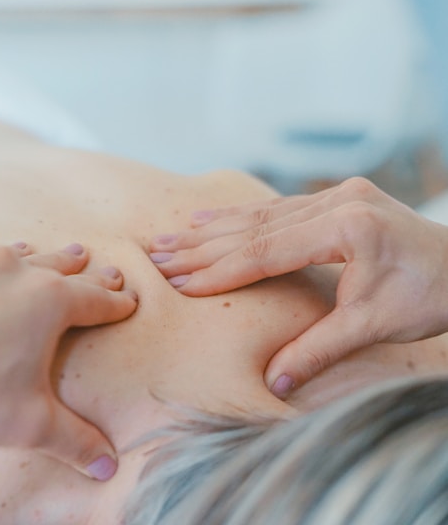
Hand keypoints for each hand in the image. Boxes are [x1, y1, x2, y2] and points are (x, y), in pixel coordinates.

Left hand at [0, 242, 137, 479]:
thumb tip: (107, 466)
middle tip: (110, 271)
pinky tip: (4, 262)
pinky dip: (5, 261)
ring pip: (30, 254)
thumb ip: (75, 441)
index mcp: (52, 302)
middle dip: (92, 274)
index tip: (130, 301)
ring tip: (71, 254)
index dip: (118, 303)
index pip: (98, 300)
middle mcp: (23, 271)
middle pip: (69, 269)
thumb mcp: (29, 424)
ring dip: (52, 259)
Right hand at [149, 177, 447, 395]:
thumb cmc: (431, 294)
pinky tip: (212, 218)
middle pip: (255, 228)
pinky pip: (279, 208)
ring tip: (172, 235)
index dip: (219, 270)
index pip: (265, 252)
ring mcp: (338, 196)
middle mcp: (338, 202)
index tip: (180, 281)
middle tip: (158, 254)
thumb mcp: (374, 325)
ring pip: (262, 214)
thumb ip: (319, 349)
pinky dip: (242, 217)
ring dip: (214, 228)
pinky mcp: (338, 199)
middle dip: (203, 245)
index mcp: (346, 227)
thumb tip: (275, 382)